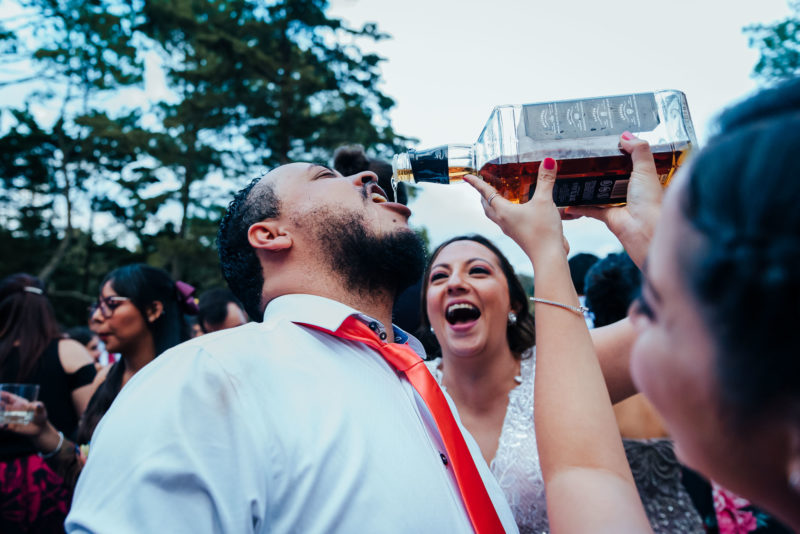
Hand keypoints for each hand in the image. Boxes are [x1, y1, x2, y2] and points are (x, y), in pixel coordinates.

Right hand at [1, 392, 47, 436]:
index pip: (10, 397)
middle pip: (3, 405)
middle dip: (0, 403)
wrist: (40, 428)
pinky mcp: (11, 426)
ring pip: (1, 415)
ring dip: (0, 415)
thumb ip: (39, 406)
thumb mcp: (41, 409)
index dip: (4, 394)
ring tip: (1, 416)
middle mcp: (13, 410)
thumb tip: (36, 406)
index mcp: (20, 403)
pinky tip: (3, 426)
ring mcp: (11, 418)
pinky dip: (1, 425)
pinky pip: (3, 426)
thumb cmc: (41, 415)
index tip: (0, 392)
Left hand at [464, 157, 568, 261]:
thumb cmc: (542, 231)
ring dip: (492, 204)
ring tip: (498, 195)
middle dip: (483, 194)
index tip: (467, 177)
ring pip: (494, 215)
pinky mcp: (518, 235)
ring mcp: (509, 229)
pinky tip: (516, 209)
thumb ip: (545, 180)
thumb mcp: (544, 201)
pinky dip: (505, 211)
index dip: (476, 183)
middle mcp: (502, 221)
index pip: (485, 193)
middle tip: (482, 184)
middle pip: (486, 206)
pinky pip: (505, 221)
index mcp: (503, 211)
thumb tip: (548, 161)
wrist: (548, 257)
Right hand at [563, 133, 662, 267]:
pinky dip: (579, 207)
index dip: (622, 154)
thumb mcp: (646, 169)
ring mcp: (619, 204)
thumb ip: (638, 150)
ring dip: (588, 187)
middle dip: (600, 170)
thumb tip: (626, 135)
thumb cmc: (650, 203)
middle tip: (584, 159)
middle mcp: (631, 191)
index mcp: (643, 179)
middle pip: (612, 177)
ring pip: (600, 192)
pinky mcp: (609, 216)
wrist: (645, 231)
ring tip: (573, 177)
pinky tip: (568, 202)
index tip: (607, 145)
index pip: (631, 163)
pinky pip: (590, 209)